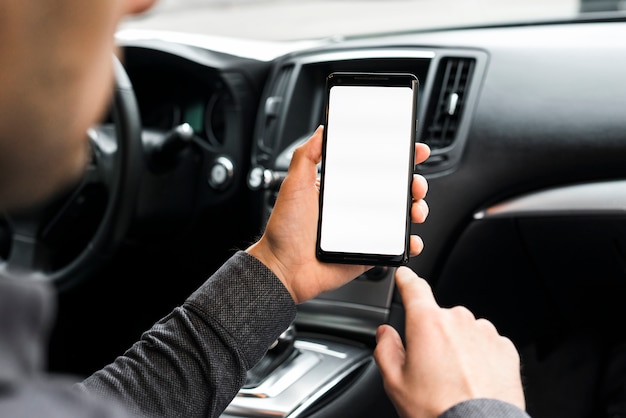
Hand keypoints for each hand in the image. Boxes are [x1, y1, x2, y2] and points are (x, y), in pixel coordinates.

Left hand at [246, 125, 430, 302]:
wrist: (284, 269)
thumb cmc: (285, 230)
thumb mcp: (294, 184)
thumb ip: (307, 154)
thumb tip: (322, 130)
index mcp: (341, 189)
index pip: (375, 168)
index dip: (397, 158)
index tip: (412, 150)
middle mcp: (356, 208)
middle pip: (395, 191)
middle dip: (414, 183)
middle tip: (415, 183)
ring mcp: (365, 231)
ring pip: (401, 217)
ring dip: (416, 209)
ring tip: (416, 210)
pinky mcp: (369, 253)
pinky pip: (396, 247)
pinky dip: (410, 244)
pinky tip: (412, 240)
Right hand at [374, 267, 525, 417]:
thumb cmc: (438, 409)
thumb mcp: (395, 382)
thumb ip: (385, 349)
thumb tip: (385, 334)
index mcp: (428, 323)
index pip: (414, 287)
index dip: (407, 279)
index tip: (405, 276)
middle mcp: (458, 320)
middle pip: (439, 317)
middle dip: (433, 336)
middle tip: (430, 367)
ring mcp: (485, 333)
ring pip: (464, 331)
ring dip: (458, 346)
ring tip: (455, 379)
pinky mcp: (505, 348)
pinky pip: (486, 344)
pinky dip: (479, 357)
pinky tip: (473, 380)